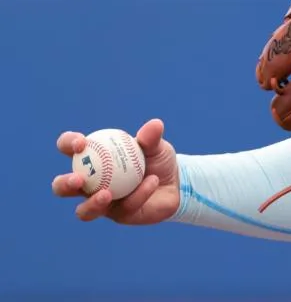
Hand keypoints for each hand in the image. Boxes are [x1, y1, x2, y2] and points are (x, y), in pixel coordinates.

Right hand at [51, 118, 180, 224]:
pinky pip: (124, 208)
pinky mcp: (118, 215)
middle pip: (63, 186)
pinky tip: (152, 182)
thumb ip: (151, 138)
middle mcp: (90, 183)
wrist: (176, 183)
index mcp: (93, 158)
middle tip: (78, 179)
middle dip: (64, 183)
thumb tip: (154, 125)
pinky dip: (138, 194)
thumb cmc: (158, 161)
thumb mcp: (156, 147)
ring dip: (91, 203)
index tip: (81, 143)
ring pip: (83, 210)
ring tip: (105, 194)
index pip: (70, 148)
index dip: (68, 144)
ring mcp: (101, 202)